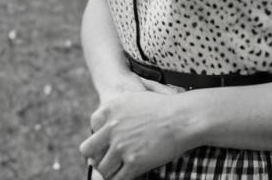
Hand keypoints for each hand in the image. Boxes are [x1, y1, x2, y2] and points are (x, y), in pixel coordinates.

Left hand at [79, 87, 194, 179]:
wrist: (184, 118)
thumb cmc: (164, 108)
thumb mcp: (135, 99)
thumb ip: (117, 110)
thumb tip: (107, 126)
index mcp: (110, 108)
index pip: (92, 126)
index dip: (101, 135)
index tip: (110, 139)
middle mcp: (111, 128)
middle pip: (87, 149)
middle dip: (95, 156)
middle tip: (107, 158)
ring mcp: (121, 146)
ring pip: (102, 168)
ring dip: (109, 170)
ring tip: (119, 169)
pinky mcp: (134, 163)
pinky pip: (117, 179)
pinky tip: (127, 175)